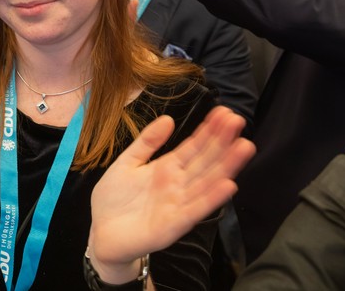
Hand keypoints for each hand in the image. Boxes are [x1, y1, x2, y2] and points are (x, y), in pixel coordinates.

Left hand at [88, 107, 254, 281]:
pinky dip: (211, 198)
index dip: (209, 130)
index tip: (224, 112)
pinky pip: (195, 209)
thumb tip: (168, 118)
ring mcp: (179, 204)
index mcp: (167, 168)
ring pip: (207, 181)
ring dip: (226, 165)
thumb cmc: (113, 199)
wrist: (100, 233)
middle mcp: (178, 184)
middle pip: (205, 160)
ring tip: (244, 146)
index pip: (194, 146)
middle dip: (222, 141)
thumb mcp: (127, 162)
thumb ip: (147, 142)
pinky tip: (228, 185)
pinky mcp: (174, 225)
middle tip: (238, 119)